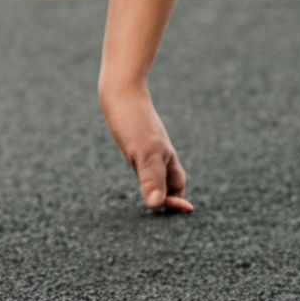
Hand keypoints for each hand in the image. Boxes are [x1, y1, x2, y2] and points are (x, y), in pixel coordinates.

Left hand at [100, 87, 193, 211]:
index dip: (175, 202)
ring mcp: (147, 143)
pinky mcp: (134, 134)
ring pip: (156, 168)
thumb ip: (150, 178)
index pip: (176, 187)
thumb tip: (156, 205)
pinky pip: (143, 155)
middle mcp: (158, 152)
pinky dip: (142, 166)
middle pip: (169, 180)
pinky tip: (134, 163)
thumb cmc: (133, 122)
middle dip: (167, 195)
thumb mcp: (143, 153)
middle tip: (160, 208)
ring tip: (150, 194)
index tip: (177, 211)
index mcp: (165, 160)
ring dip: (154, 182)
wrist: (122, 89)